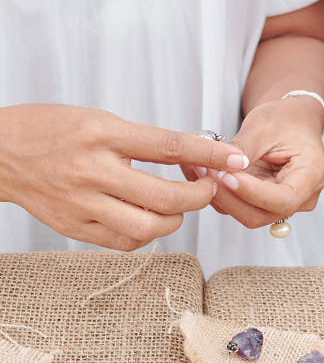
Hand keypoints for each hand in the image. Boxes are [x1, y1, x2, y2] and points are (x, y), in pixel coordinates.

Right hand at [0, 104, 246, 250]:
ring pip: (150, 227)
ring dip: (176, 220)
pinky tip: (147, 220)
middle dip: (199, 197)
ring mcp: (82, 203)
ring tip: (176, 207)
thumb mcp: (97, 120)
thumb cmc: (50, 131)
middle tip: (206, 190)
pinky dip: (147, 234)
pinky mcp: (75, 227)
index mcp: (100, 133)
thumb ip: (141, 141)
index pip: (167, 146)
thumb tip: (193, 155)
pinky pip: (126, 241)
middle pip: (165, 198)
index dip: (208, 154)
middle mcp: (91, 170)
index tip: (234, 157)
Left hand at [190, 96, 323, 228]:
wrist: (291, 123)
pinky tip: (203, 174)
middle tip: (205, 171)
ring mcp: (282, 204)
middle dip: (230, 197)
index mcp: (312, 176)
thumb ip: (244, 149)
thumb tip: (222, 167)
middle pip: (263, 214)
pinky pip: (240, 207)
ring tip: (199, 169)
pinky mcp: (264, 204)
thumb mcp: (264, 125)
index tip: (228, 176)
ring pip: (248, 215)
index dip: (253, 193)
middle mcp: (302, 198)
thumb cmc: (286, 120)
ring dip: (220, 196)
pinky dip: (219, 194)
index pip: (284, 199)